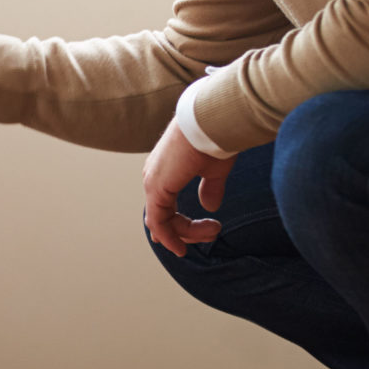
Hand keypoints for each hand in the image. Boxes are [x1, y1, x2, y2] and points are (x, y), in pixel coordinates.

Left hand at [143, 117, 234, 256]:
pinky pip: (158, 222)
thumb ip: (210, 188)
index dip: (178, 224)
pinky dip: (169, 238)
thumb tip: (210, 205)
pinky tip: (182, 248)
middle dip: (186, 231)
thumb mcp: (214, 169)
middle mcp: (154, 176)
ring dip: (185, 234)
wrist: (212, 120)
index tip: (202, 232)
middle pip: (161, 216)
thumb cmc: (215, 137)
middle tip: (213, 232)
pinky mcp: (156, 189)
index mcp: (166, 169)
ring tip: (212, 231)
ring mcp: (153, 182)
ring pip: (160, 222)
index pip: (164, 204)